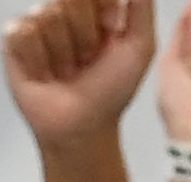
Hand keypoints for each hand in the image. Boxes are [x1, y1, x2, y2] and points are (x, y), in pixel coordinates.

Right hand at [4, 0, 154, 146]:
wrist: (83, 127)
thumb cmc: (110, 92)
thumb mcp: (139, 48)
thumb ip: (141, 7)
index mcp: (94, 7)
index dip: (104, 12)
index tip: (111, 32)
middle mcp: (65, 9)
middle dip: (85, 35)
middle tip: (88, 60)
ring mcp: (39, 22)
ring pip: (48, 15)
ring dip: (64, 53)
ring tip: (67, 71)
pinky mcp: (16, 39)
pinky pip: (26, 32)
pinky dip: (40, 60)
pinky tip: (45, 74)